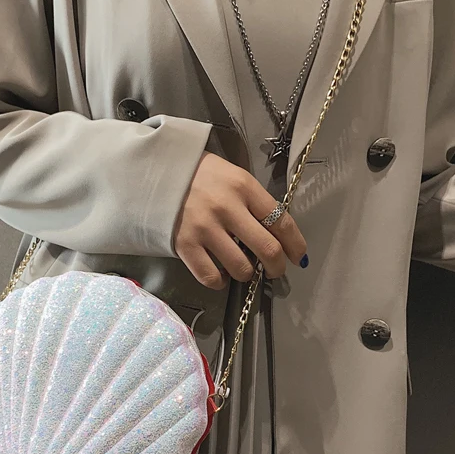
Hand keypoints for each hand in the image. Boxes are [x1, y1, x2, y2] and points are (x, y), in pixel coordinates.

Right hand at [173, 151, 307, 289]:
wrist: (156, 172)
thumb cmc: (201, 175)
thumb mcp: (234, 177)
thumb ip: (254, 202)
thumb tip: (277, 234)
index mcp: (244, 187)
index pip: (282, 222)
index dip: (295, 245)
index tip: (297, 256)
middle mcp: (227, 208)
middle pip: (267, 249)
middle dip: (276, 267)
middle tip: (275, 270)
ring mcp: (204, 228)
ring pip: (241, 268)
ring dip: (247, 273)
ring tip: (243, 268)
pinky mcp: (185, 245)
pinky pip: (210, 276)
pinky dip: (220, 281)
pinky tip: (220, 274)